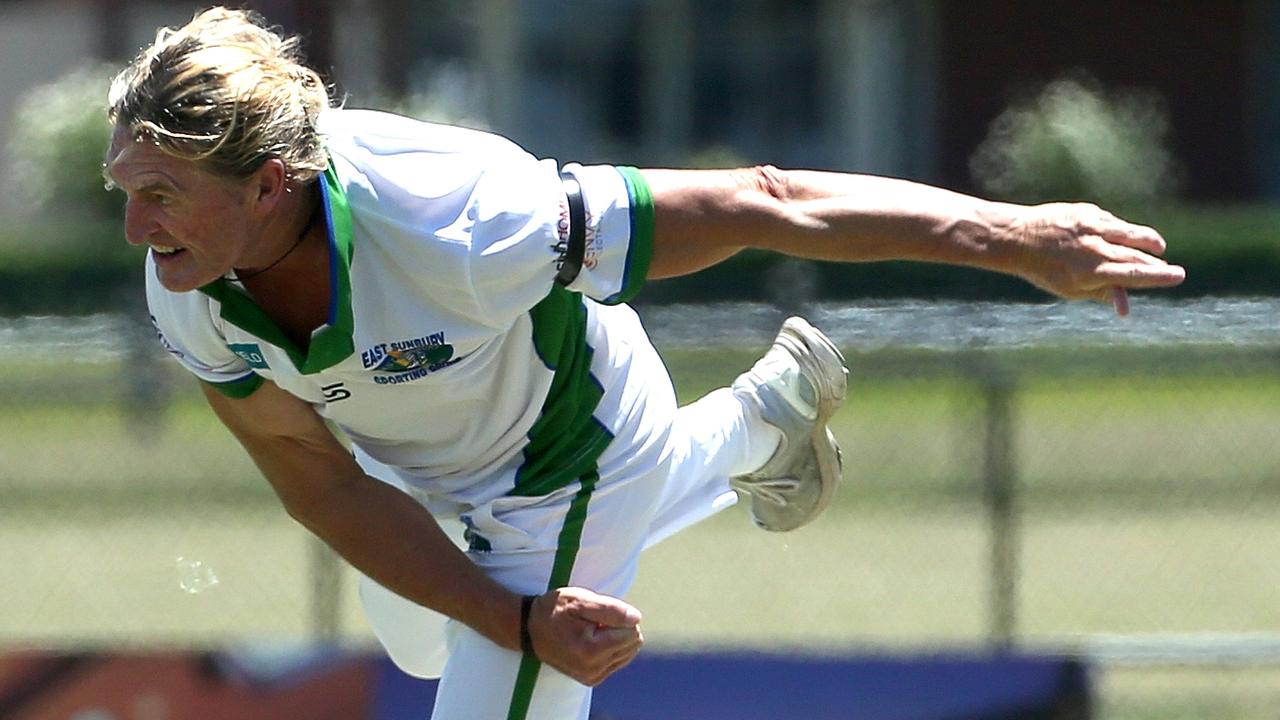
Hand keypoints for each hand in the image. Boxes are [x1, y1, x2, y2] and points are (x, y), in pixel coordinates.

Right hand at [525, 586, 643, 685]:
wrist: (529, 629)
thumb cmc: (555, 610)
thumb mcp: (580, 601)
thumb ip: (611, 610)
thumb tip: (637, 619)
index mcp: (592, 649)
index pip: (632, 631)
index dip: (619, 616)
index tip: (597, 613)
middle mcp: (594, 668)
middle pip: (633, 644)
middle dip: (619, 628)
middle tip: (593, 621)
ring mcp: (592, 676)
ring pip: (628, 653)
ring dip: (614, 638)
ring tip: (591, 631)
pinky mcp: (591, 679)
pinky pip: (617, 662)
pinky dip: (609, 648)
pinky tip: (590, 641)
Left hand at [1006, 202, 1185, 315]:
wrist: (1016, 238)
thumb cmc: (1043, 269)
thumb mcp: (1070, 289)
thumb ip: (1101, 293)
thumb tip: (1125, 308)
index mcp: (1092, 272)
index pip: (1134, 274)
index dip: (1159, 275)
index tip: (1178, 275)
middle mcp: (1095, 249)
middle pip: (1136, 255)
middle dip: (1155, 262)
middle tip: (1170, 268)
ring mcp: (1093, 227)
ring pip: (1131, 233)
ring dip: (1148, 240)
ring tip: (1159, 247)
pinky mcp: (1088, 212)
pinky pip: (1112, 223)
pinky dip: (1120, 231)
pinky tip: (1125, 235)